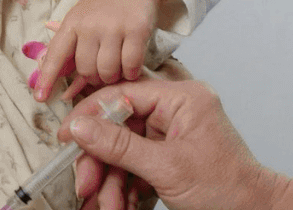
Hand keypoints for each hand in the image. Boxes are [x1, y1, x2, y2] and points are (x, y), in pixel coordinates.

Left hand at [32, 0, 170, 102]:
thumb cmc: (104, 6)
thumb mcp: (81, 20)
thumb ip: (70, 49)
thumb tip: (57, 81)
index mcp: (72, 23)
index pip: (56, 55)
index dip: (47, 78)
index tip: (40, 98)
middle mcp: (90, 26)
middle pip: (86, 70)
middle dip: (94, 77)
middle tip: (102, 68)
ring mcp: (114, 28)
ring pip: (107, 71)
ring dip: (113, 76)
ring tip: (117, 66)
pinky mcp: (137, 30)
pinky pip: (131, 66)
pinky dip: (131, 72)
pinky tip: (131, 64)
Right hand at [62, 81, 288, 209]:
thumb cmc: (226, 188)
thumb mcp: (166, 167)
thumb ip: (120, 145)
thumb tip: (81, 126)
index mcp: (182, 98)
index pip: (123, 93)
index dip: (91, 114)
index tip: (66, 136)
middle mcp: (176, 111)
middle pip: (120, 126)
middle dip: (101, 160)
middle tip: (85, 184)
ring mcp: (172, 135)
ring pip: (125, 151)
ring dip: (112, 182)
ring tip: (107, 206)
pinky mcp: (169, 158)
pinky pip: (136, 166)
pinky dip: (125, 188)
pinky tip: (119, 205)